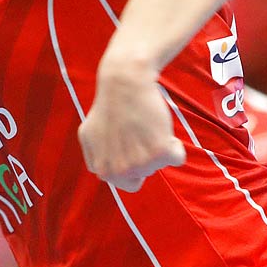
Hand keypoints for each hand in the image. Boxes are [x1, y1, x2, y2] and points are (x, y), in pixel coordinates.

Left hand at [79, 56, 185, 192]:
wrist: (123, 83)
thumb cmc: (108, 106)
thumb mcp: (88, 136)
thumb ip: (96, 159)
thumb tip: (104, 174)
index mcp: (104, 171)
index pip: (131, 184)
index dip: (134, 164)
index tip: (132, 146)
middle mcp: (121, 171)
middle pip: (147, 172)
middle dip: (145, 154)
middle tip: (137, 130)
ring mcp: (140, 163)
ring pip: (161, 165)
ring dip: (159, 147)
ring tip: (146, 126)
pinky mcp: (160, 151)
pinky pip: (178, 157)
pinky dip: (176, 146)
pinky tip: (161, 129)